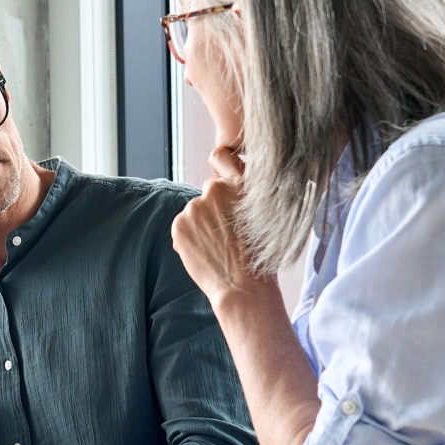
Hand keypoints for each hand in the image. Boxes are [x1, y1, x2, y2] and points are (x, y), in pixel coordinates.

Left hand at [170, 146, 275, 304]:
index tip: (222, 177)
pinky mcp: (179, 223)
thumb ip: (246, 195)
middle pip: (209, 189)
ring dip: (202, 223)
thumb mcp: (265, 215)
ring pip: (195, 210)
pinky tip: (206, 252)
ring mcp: (195, 206)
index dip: (221, 165)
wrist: (243, 287)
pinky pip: (183, 226)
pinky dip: (189, 237)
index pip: (221, 157)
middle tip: (227, 230)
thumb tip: (229, 184)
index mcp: (242, 183)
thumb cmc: (261, 256)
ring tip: (219, 245)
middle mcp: (216, 189)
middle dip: (214, 205)